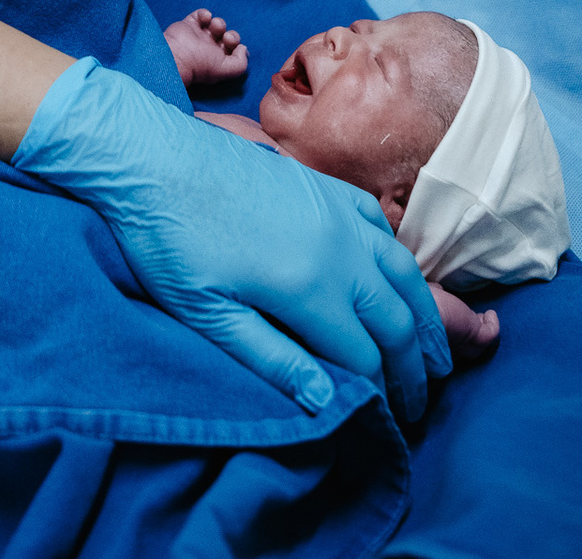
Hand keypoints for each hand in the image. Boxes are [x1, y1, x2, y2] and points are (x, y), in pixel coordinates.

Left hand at [13, 59, 451, 419]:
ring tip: (431, 353)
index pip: (367, 357)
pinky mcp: (322, 184)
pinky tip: (396, 274)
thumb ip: (271, 358)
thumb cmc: (167, 239)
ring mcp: (334, 210)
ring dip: (424, 315)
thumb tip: (329, 400)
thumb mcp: (205, 313)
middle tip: (419, 405)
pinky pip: (380, 224)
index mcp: (308, 286)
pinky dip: (398, 257)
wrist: (149, 155)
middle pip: (397, 318)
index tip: (389, 425)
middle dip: (414, 368)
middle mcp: (337, 247)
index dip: (382, 396)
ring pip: (401, 270)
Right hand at [163, 8, 249, 89]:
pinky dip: (205, 13)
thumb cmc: (200, 65)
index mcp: (218, 60)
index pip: (234, 50)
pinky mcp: (189, 24)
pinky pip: (201, 15)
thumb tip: (243, 49)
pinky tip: (205, 18)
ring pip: (216, 24)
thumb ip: (241, 63)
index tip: (233, 45)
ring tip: (215, 27)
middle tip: (226, 38)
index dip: (237, 45)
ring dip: (220, 23)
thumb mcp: (225, 69)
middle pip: (228, 36)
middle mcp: (209, 48)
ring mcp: (199, 36)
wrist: (175, 56)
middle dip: (231, 35)